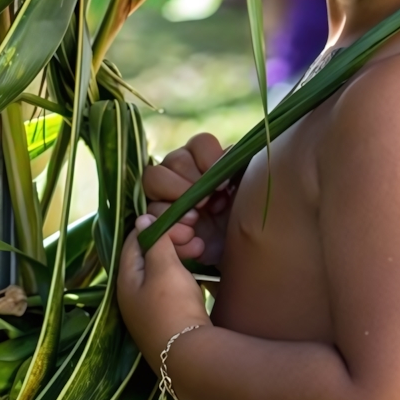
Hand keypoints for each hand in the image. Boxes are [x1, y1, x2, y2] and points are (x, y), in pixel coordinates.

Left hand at [118, 213, 209, 361]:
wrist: (189, 355)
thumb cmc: (173, 307)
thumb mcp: (165, 268)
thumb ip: (154, 242)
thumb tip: (142, 220)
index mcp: (125, 279)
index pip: (134, 240)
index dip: (157, 226)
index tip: (181, 225)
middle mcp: (131, 294)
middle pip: (147, 255)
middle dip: (170, 241)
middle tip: (195, 239)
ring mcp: (146, 308)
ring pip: (159, 270)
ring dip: (178, 256)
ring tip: (201, 251)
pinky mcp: (162, 318)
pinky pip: (168, 286)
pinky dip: (181, 274)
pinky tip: (196, 272)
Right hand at [144, 132, 234, 265]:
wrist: (239, 255)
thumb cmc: (244, 220)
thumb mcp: (250, 194)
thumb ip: (240, 170)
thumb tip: (228, 153)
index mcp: (208, 160)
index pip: (201, 143)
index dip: (208, 160)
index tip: (224, 184)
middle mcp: (183, 171)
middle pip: (173, 160)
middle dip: (188, 183)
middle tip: (204, 204)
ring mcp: (166, 194)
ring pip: (153, 183)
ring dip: (174, 205)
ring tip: (195, 224)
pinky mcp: (156, 220)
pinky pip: (149, 219)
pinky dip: (171, 233)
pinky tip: (194, 244)